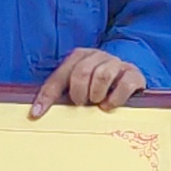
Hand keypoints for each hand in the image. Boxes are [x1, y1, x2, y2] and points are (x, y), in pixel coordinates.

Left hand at [31, 46, 146, 117]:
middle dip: (78, 93)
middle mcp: (97, 55)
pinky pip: (124, 84)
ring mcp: (116, 63)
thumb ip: (60, 92)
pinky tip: (109, 105)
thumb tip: (38, 112)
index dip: (47, 96)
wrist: (129, 75)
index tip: (37, 114)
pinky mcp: (133, 74)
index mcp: (78, 56)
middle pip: (81, 72)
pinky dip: (115, 98)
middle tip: (81, 103)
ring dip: (96, 94)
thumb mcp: (78, 85)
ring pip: (103, 75)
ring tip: (96, 102)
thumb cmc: (97, 84)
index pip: (59, 76)